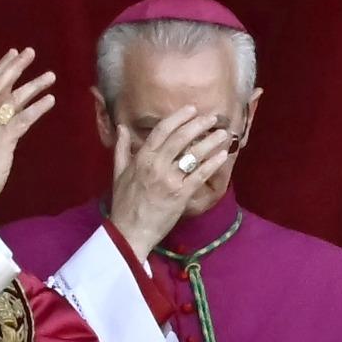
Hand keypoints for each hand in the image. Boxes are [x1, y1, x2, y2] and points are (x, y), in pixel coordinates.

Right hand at [0, 47, 55, 209]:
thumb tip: (2, 126)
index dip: (1, 68)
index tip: (12, 53)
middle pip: (0, 85)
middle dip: (16, 66)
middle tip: (30, 51)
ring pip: (13, 99)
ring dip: (33, 84)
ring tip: (50, 75)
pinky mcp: (2, 140)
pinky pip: (22, 119)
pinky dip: (37, 108)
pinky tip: (50, 100)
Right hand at [108, 106, 233, 257]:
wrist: (130, 232)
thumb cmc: (124, 204)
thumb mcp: (118, 173)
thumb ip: (121, 148)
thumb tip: (121, 127)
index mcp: (142, 159)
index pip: (162, 131)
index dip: (178, 117)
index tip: (191, 109)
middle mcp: (156, 166)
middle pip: (181, 138)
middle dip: (198, 124)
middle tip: (212, 117)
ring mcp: (170, 180)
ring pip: (193, 155)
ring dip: (210, 141)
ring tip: (223, 133)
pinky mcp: (181, 195)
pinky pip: (200, 175)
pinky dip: (213, 164)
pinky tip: (223, 155)